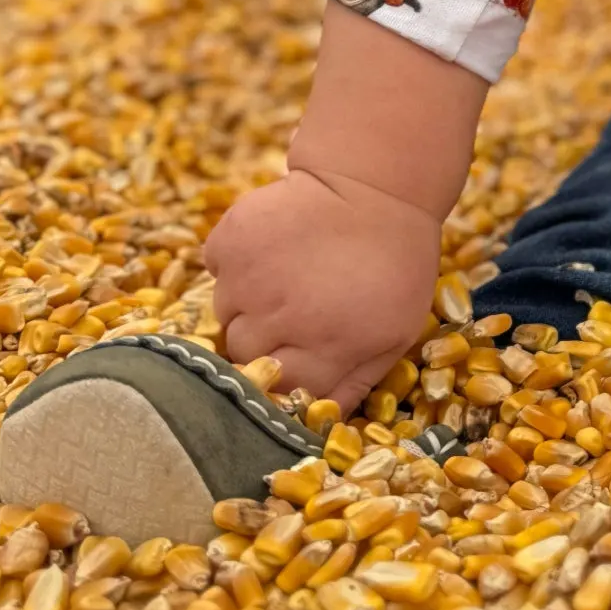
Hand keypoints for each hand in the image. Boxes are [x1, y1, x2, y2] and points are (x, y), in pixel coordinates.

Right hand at [204, 164, 442, 412]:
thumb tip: (318, 425)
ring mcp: (249, 279)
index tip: (288, 366)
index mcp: (329, 347)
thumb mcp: (395, 332)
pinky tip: (272, 251)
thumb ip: (354, 383)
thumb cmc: (394, 266)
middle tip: (291, 314)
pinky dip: (235, 266)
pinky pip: (215, 270)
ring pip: (224, 315)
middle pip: (242, 357)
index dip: (281, 384)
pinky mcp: (229, 241)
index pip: (278, 395)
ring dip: (247, 304)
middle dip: (261, 344)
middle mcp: (282, 318)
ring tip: (286, 277)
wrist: (377, 184)